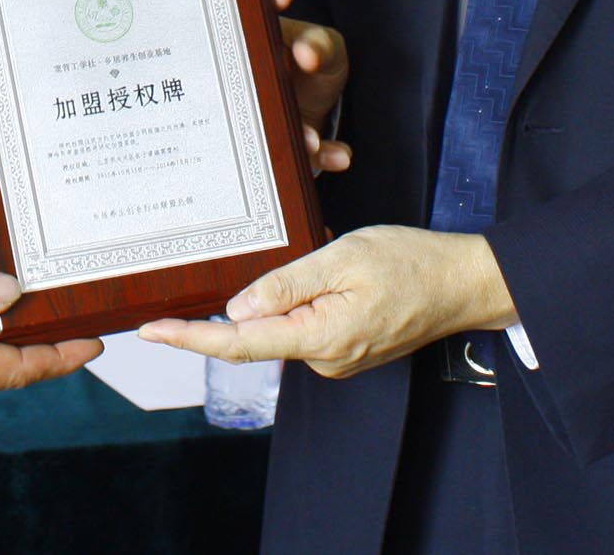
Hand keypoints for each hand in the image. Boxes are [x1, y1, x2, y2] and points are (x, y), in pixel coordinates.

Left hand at [134, 225, 509, 379]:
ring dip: (282, 292)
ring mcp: (336, 357)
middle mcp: (324, 359)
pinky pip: (306, 322)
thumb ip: (286, 285)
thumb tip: (235, 309)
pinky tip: (326, 268)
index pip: (238, 344)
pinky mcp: (345, 347)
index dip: (189, 338)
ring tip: (322, 254)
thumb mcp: (342, 258)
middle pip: (259, 330)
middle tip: (259, 254)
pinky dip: (302, 297)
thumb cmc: (410, 263)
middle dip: (246, 297)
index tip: (150, 330)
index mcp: (320, 339)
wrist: (463, 283)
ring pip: (283, 323)